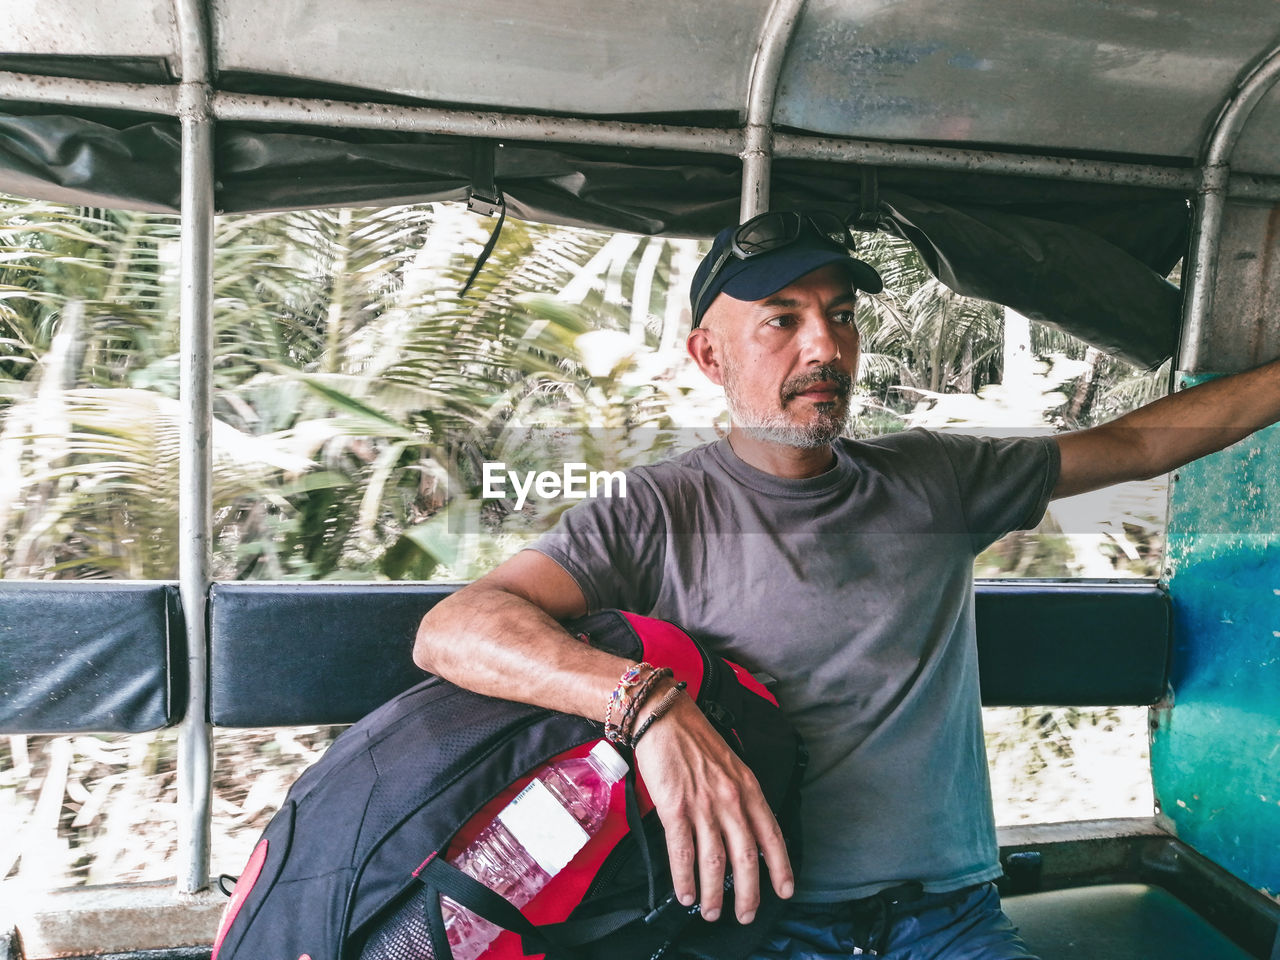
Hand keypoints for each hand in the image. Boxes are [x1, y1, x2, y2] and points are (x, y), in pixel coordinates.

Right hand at [633, 693, 793, 923]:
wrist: (664, 718)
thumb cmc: (694, 739)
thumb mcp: (731, 766)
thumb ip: (739, 796)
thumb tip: (741, 830)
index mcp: (748, 788)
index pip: (772, 834)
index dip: (780, 866)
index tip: (784, 890)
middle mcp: (731, 799)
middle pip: (747, 857)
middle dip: (749, 892)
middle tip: (746, 914)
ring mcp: (704, 805)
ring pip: (716, 861)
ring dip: (715, 893)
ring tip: (712, 912)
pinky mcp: (675, 808)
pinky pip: (683, 852)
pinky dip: (686, 878)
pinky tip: (686, 894)